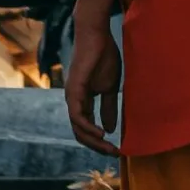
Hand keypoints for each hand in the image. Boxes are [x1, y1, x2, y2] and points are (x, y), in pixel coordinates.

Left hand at [64, 13, 122, 157]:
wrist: (96, 36)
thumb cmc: (103, 57)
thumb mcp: (110, 87)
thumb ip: (109, 108)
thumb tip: (112, 129)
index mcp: (83, 102)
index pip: (87, 129)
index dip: (101, 141)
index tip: (117, 149)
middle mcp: (74, 102)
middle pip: (81, 133)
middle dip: (97, 146)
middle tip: (114, 153)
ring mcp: (72, 97)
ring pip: (78, 129)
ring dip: (94, 141)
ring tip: (110, 147)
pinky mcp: (74, 91)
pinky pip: (78, 117)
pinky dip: (89, 128)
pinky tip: (102, 133)